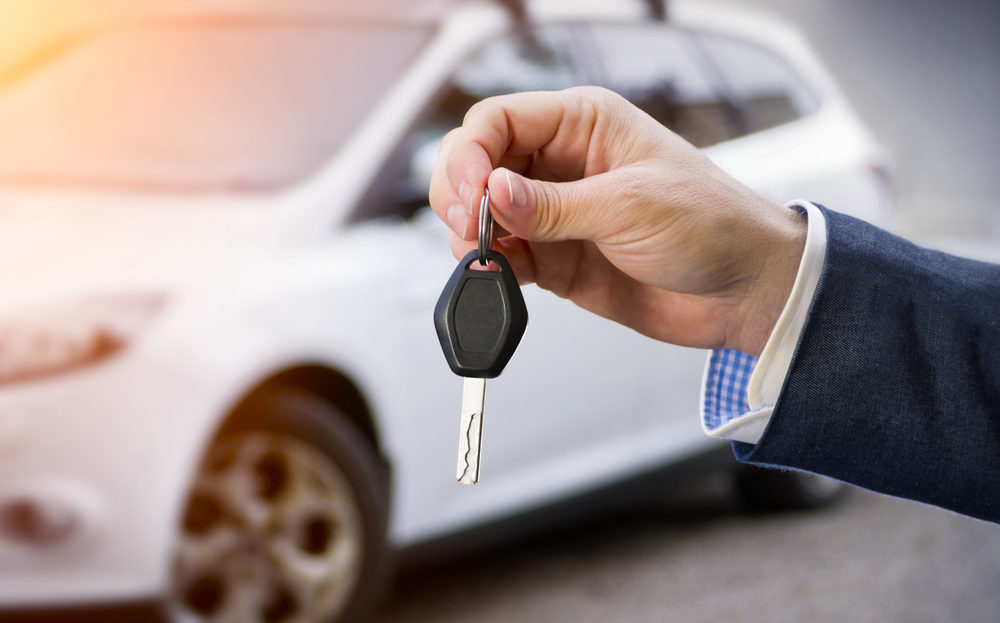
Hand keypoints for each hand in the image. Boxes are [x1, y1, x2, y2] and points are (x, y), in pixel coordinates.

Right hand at [428, 87, 805, 356]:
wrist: (745, 291)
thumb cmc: (714, 225)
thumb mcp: (631, 205)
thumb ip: (554, 205)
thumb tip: (492, 193)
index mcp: (584, 125)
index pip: (499, 120)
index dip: (472, 152)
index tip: (472, 192)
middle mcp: (562, 164)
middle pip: (480, 163)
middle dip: (461, 191)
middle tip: (468, 224)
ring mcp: (557, 214)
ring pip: (484, 213)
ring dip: (470, 234)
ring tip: (483, 255)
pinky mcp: (556, 258)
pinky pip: (505, 257)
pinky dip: (491, 268)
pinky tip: (499, 275)